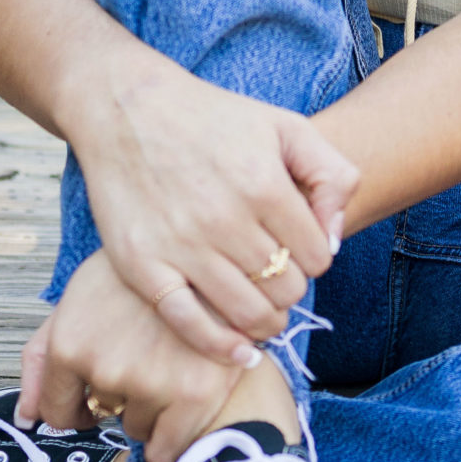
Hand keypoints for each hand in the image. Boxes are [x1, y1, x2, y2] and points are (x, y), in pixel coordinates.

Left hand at [19, 249, 252, 461]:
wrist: (209, 254)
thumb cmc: (139, 276)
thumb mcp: (78, 297)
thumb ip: (41, 358)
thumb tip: (25, 418)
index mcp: (70, 344)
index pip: (57, 412)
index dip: (76, 408)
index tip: (93, 400)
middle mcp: (104, 369)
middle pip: (103, 417)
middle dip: (119, 396)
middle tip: (144, 358)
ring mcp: (149, 384)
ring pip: (137, 428)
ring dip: (150, 408)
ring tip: (171, 364)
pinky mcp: (194, 396)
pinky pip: (167, 448)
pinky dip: (172, 437)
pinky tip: (183, 403)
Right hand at [71, 56, 358, 366]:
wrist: (127, 109)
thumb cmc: (212, 119)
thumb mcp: (286, 126)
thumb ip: (331, 175)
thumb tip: (333, 240)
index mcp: (263, 184)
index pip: (317, 257)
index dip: (314, 258)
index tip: (297, 249)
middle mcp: (224, 219)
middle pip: (285, 289)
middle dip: (290, 288)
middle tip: (277, 276)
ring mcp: (181, 246)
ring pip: (248, 314)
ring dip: (267, 321)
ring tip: (264, 310)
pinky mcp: (143, 265)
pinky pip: (190, 324)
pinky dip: (222, 347)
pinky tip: (240, 352)